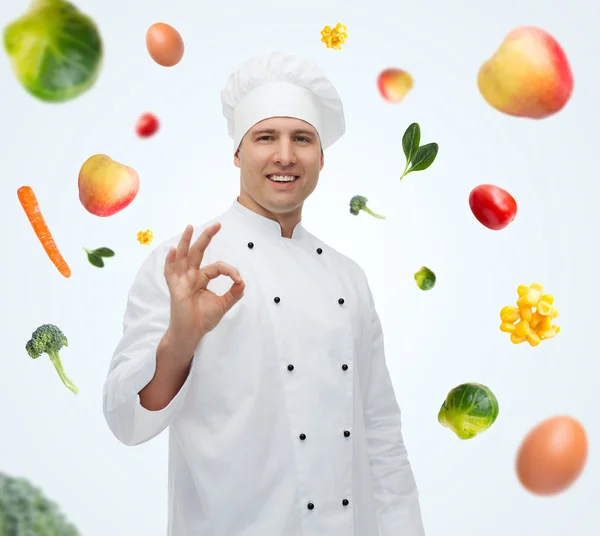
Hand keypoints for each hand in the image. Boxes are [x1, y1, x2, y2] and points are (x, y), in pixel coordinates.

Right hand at [163, 222, 244, 350]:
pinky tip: (172, 251)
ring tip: (190, 227)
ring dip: (185, 242)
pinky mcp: (175, 289)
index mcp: (202, 278)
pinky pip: (170, 273)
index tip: (239, 279)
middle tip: (217, 225)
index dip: (230, 270)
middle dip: (206, 238)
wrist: (191, 334)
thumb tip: (243, 281)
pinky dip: (170, 261)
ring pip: (183, 257)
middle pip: (198, 253)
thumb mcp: (223, 304)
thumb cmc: (203, 319)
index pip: (217, 267)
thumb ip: (234, 293)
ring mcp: (182, 281)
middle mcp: (191, 276)